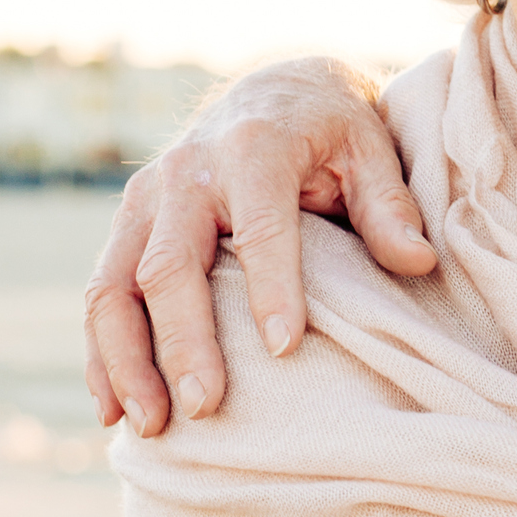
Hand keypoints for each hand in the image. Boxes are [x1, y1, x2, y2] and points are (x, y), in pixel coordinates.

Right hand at [83, 58, 428, 432]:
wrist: (272, 90)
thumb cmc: (329, 131)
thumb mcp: (370, 148)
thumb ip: (388, 204)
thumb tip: (416, 261)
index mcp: (254, 148)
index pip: (260, 225)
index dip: (271, 287)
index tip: (286, 348)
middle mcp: (187, 171)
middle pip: (169, 264)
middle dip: (183, 342)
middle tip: (206, 408)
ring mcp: (145, 199)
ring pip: (114, 285)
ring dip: (125, 361)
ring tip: (152, 426)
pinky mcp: (126, 225)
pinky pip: (100, 294)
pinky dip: (100, 356)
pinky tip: (113, 412)